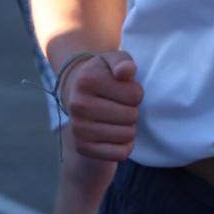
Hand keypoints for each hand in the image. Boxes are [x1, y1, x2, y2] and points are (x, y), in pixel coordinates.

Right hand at [61, 48, 140, 162]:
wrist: (77, 94)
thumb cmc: (104, 76)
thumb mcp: (113, 60)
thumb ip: (123, 61)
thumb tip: (126, 71)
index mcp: (87, 81)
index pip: (135, 95)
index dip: (136, 92)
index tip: (123, 90)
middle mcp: (78, 105)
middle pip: (132, 116)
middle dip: (132, 110)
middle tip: (119, 105)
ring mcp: (78, 128)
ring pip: (127, 135)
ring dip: (128, 127)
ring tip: (116, 118)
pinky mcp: (82, 147)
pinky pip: (120, 153)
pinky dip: (124, 146)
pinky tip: (116, 134)